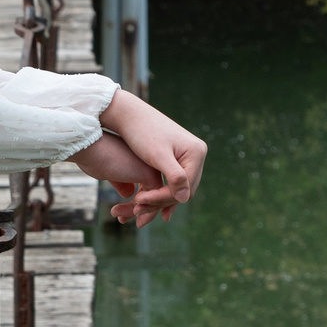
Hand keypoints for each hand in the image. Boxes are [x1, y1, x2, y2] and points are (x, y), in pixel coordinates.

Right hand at [72, 132, 164, 221]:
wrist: (90, 144)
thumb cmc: (95, 156)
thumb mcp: (111, 171)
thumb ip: (122, 180)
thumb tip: (129, 193)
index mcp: (145, 159)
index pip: (149, 185)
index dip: (139, 201)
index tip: (122, 211)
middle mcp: (153, 162)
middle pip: (154, 194)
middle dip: (138, 210)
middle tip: (121, 219)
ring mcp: (155, 168)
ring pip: (155, 199)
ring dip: (136, 212)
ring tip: (118, 217)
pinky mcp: (151, 175)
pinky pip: (154, 201)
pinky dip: (140, 210)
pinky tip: (123, 213)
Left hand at [97, 91, 206, 224]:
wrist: (129, 114)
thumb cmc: (142, 132)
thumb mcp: (158, 155)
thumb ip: (175, 177)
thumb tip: (185, 198)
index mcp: (197, 152)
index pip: (184, 187)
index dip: (163, 198)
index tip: (139, 203)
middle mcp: (197, 153)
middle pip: (184, 189)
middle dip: (161, 201)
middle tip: (140, 212)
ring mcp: (188, 154)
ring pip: (178, 187)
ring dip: (160, 199)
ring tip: (143, 212)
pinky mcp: (177, 156)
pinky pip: (173, 180)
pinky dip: (161, 191)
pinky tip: (150, 202)